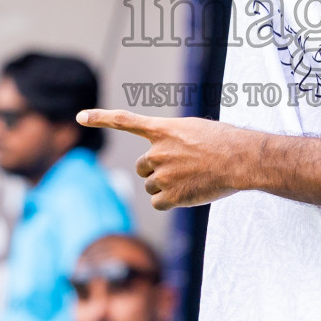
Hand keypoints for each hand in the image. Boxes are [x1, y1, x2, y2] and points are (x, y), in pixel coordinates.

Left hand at [77, 110, 247, 209]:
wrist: (240, 160)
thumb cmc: (225, 143)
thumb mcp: (195, 131)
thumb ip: (174, 141)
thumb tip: (166, 157)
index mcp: (163, 130)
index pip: (125, 121)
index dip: (100, 118)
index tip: (80, 116)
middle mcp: (157, 151)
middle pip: (142, 167)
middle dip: (155, 171)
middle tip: (180, 170)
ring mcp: (162, 174)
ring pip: (151, 186)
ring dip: (165, 186)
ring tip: (191, 180)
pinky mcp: (170, 196)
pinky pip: (158, 203)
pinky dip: (169, 202)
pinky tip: (188, 194)